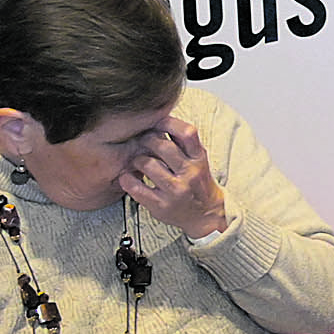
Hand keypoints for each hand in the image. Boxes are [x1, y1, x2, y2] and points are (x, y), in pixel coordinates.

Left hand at [119, 116, 225, 237]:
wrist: (205, 214)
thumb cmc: (197, 183)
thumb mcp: (197, 160)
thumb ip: (182, 143)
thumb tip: (160, 119)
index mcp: (199, 159)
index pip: (187, 132)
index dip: (168, 122)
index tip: (155, 122)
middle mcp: (190, 173)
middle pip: (163, 146)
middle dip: (147, 140)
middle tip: (141, 142)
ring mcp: (175, 190)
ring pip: (147, 164)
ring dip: (136, 160)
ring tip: (136, 162)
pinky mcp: (161, 205)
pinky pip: (136, 188)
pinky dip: (127, 179)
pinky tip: (128, 177)